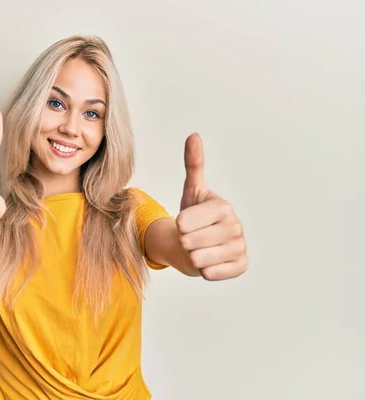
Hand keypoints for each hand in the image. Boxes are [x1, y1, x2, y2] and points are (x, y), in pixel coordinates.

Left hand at [176, 133, 247, 280]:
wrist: (200, 244)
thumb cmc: (194, 217)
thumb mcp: (191, 192)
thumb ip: (193, 165)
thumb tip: (194, 136)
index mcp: (223, 207)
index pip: (184, 223)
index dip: (178, 225)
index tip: (186, 222)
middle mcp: (236, 226)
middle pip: (189, 242)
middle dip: (184, 242)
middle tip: (192, 237)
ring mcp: (240, 247)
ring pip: (199, 259)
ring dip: (193, 257)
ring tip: (199, 248)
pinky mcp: (241, 266)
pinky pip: (211, 274)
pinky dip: (204, 270)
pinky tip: (209, 261)